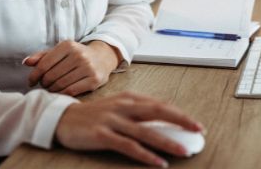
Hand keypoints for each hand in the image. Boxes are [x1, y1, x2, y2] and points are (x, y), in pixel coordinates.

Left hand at [24, 40, 120, 95]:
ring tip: (51, 88)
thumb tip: (26, 62)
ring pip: (60, 84)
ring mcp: (88, 67)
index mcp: (68, 45)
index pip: (44, 64)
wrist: (102, 57)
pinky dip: (62, 94)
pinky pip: (71, 91)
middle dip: (44, 83)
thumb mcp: (60, 51)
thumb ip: (43, 56)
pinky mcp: (95, 80)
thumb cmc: (76, 55)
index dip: (34, 75)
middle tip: (44, 85)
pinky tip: (60, 92)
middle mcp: (79, 55)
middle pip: (51, 76)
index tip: (31, 82)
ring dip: (52, 90)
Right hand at [55, 91, 203, 166]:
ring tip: (183, 151)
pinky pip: (129, 146)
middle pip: (158, 111)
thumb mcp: (118, 107)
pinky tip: (158, 162)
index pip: (160, 104)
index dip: (180, 114)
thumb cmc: (94, 115)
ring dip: (167, 141)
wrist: (62, 118)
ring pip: (146, 131)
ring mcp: (113, 120)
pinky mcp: (103, 135)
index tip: (195, 124)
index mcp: (129, 97)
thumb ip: (138, 111)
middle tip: (198, 130)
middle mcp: (123, 106)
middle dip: (181, 120)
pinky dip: (146, 155)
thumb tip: (164, 119)